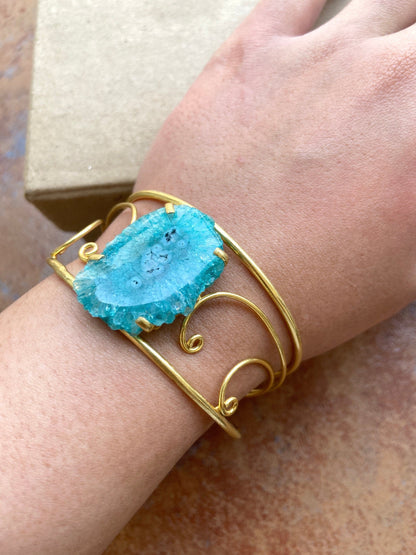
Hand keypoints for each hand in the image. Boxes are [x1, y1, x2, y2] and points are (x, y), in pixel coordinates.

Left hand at [134, 0, 415, 359]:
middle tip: (396, 99)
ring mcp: (310, 55)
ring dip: (390, 25)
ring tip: (378, 57)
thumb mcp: (409, 263)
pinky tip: (325, 12)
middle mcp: (381, 71)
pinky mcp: (245, 56)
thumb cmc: (315, 291)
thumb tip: (406, 162)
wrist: (209, 290)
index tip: (406, 135)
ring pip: (377, 4)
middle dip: (413, 63)